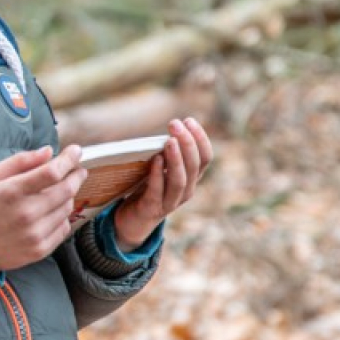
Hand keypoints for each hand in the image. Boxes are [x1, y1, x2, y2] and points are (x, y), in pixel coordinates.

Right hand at [0, 145, 87, 270]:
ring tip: (59, 191)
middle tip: (77, 170)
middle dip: (76, 176)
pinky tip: (52, 212)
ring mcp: (34, 234)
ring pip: (67, 208)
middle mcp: (26, 214)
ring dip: (68, 196)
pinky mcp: (39, 250)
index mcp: (12, 192)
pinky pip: (64, 228)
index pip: (51, 172)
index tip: (76, 151)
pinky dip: (62, 217)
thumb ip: (20, 161)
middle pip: (66, 190)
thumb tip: (48, 152)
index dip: (68, 159)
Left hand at [112, 118, 213, 251]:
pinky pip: (158, 192)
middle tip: (176, 124)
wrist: (134, 219)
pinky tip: (155, 159)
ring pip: (180, 180)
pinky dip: (158, 174)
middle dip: (187, 143)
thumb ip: (167, 151)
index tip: (189, 120)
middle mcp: (186, 191)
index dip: (200, 138)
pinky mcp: (152, 209)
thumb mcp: (162, 166)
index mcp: (192, 178)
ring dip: (176, 159)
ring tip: (170, 140)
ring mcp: (170, 202)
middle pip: (194, 167)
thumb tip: (170, 127)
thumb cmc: (149, 187)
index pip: (205, 158)